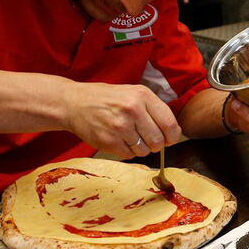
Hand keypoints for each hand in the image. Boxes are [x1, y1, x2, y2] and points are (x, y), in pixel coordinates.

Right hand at [64, 81, 180, 158]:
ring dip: (140, 148)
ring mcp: (120, 127)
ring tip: (128, 136)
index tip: (168, 138)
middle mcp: (133, 110)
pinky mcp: (109, 141)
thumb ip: (154, 110)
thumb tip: (173, 132)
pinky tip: (118, 139)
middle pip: (158, 141)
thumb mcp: (133, 93)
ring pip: (144, 151)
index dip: (172, 136)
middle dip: (155, 144)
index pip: (169, 124)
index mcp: (142, 96)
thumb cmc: (107, 99)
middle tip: (145, 138)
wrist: (74, 103)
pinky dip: (126, 151)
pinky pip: (128, 155)